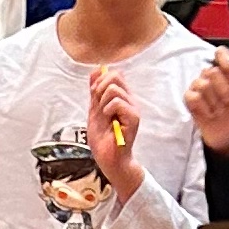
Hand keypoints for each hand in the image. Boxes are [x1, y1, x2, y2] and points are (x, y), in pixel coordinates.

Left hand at [85, 69, 141, 192]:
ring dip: (102, 103)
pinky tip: (109, 120)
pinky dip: (108, 110)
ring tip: (105, 117)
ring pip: (114, 89)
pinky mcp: (134, 118)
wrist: (107, 159)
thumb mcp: (94, 109)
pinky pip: (118, 102)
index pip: (114, 73)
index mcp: (123, 96)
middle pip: (115, 75)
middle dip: (99, 89)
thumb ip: (95, 91)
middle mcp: (130, 100)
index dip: (99, 81)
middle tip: (99, 107)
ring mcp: (133, 108)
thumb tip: (97, 69)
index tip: (94, 96)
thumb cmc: (103, 138)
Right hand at [187, 40, 228, 146]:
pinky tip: (210, 112)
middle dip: (224, 89)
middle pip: (212, 71)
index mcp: (224, 67)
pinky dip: (205, 108)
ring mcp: (198, 85)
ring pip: (203, 85)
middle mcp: (209, 73)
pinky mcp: (190, 98)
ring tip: (220, 107)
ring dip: (216, 101)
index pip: (220, 53)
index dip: (226, 64)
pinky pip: (194, 98)